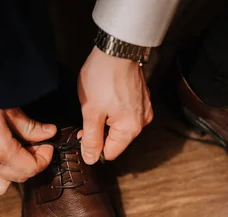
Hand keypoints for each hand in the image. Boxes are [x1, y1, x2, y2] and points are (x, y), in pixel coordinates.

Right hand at [0, 79, 55, 194]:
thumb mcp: (5, 106)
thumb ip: (28, 125)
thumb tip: (48, 133)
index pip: (31, 168)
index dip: (44, 158)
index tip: (48, 144)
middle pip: (20, 177)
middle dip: (33, 163)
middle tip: (37, 144)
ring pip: (2, 184)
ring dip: (14, 172)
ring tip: (17, 151)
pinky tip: (0, 151)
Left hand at [78, 46, 152, 163]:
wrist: (116, 48)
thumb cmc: (104, 77)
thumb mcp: (91, 112)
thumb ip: (91, 138)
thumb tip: (91, 158)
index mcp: (131, 129)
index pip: (111, 153)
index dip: (94, 147)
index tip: (83, 132)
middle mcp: (142, 121)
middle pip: (116, 139)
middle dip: (100, 130)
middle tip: (88, 112)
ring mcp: (144, 108)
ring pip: (120, 124)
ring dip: (106, 118)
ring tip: (98, 100)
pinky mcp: (141, 97)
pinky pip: (125, 111)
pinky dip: (114, 108)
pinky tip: (106, 95)